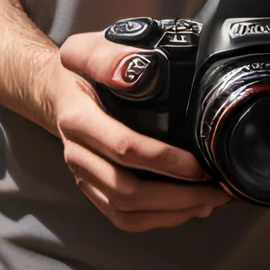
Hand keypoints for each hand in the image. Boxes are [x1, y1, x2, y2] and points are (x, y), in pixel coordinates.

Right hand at [42, 30, 227, 231]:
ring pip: (126, 211)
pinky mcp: (93, 189)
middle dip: (177, 196)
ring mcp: (84, 176)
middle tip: (216, 188)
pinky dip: (157, 220)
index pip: (123, 147)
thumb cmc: (78, 71)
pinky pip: (122, 217)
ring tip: (209, 201)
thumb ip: (106, 56)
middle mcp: (78, 154)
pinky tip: (187, 210)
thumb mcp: (85, 50)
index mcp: (78, 119)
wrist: (53, 92)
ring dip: (171, 213)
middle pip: (127, 190)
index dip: (163, 160)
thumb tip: (130, 73)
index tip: (198, 163)